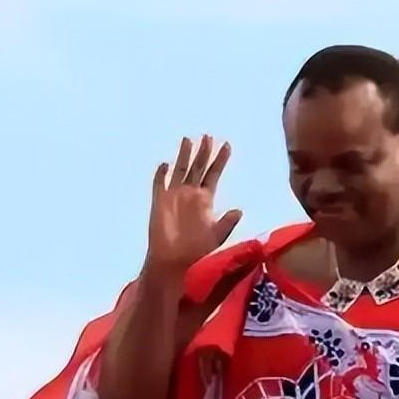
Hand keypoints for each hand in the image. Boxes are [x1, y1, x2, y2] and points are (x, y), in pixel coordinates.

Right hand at [145, 135, 241, 276]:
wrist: (176, 262)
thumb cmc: (198, 251)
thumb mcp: (217, 236)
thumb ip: (227, 223)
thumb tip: (239, 210)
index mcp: (205, 200)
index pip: (213, 175)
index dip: (220, 160)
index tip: (227, 145)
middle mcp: (190, 194)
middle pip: (197, 168)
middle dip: (203, 153)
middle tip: (209, 136)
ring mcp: (174, 197)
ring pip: (180, 171)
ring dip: (184, 156)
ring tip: (189, 140)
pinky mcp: (159, 203)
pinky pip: (159, 185)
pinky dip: (161, 175)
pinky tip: (165, 165)